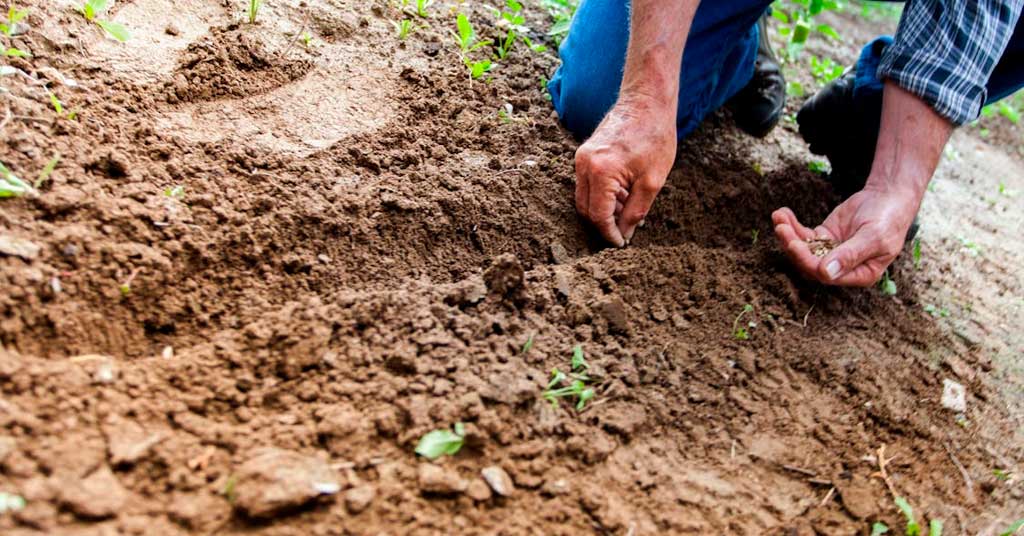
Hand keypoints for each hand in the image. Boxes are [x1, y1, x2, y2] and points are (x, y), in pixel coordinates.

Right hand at [574, 97, 676, 246]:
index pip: (598, 215)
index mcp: (601, 172)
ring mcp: (581, 158)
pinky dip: (602, 195)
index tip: (621, 243)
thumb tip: (625, 234)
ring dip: (603, 209)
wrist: (647, 102)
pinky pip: (587, 184)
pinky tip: (623, 195)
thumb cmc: (654, 137)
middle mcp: (584, 165)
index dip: (609, 234)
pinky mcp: (584, 154)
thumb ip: (635, 211)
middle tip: (625, 231)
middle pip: (585, 209)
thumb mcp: (652, 181)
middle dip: (604, 224)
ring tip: (629, 210)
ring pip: (584, 197)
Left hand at [772, 184, 921, 286]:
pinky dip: (791, 225)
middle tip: (781, 228)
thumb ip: (850, 255)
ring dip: (788, 234)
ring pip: (803, 249)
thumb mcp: (873, 237)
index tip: (794, 244)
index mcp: (859, 275)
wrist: (889, 197)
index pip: (826, 276)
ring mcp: (831, 252)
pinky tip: (782, 213)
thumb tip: (826, 274)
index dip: (807, 261)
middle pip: (809, 264)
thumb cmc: (888, 219)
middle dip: (793, 246)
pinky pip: (803, 235)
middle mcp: (842, 268)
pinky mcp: (824, 237)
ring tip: (778, 217)